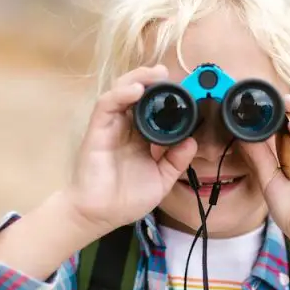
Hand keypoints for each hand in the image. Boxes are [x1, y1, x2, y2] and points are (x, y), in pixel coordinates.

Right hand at [65, 65, 197, 236]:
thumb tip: (192, 141)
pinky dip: (121, 93)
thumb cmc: (126, 199)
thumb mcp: (161, 179)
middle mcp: (125, 127)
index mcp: (141, 137)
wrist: (100, 215)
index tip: (184, 89)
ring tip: (155, 75)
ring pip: (121, 91)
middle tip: (168, 74)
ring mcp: (111, 126)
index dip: (166, 96)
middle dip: (151, 79)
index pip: (153, 108)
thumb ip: (176, 161)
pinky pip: (107, 105)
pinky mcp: (97, 129)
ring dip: (138, 78)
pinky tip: (136, 90)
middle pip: (137, 93)